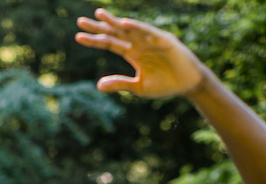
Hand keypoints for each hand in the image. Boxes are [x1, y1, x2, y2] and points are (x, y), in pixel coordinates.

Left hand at [76, 8, 205, 98]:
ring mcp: (150, 39)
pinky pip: (147, 32)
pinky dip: (136, 27)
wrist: (188, 84)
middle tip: (80, 21)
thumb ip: (120, 83)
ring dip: (114, 22)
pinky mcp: (163, 39)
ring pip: (129, 28)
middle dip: (98, 26)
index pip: (109, 43)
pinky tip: (124, 24)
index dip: (94, 40)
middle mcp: (138, 43)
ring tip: (99, 15)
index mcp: (132, 53)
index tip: (78, 37)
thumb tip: (97, 85)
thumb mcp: (138, 87)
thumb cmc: (165, 85)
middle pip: (114, 32)